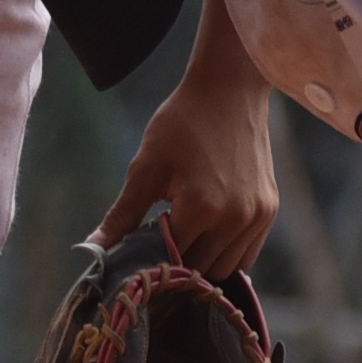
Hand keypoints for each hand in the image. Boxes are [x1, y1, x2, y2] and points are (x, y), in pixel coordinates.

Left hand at [104, 82, 278, 277]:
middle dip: (177, 263)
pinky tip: (208, 233)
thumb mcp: (146, 166)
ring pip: (225, 269)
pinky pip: (247, 254)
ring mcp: (257, 216)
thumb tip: (92, 247)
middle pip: (199, 271)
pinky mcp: (269, 210)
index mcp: (202, 208)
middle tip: (161, 241)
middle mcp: (236, 218)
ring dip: (203, 262)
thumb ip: (123, 214)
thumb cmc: (183, 123)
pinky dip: (226, 253)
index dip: (151, 259)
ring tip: (186, 236)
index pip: (171, 260)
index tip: (140, 251)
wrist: (229, 91)